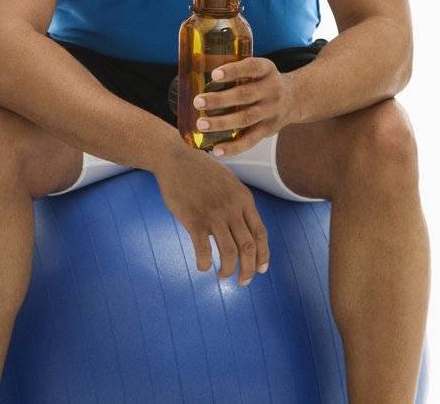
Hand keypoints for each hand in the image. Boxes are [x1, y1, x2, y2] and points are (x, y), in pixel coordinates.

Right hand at [151, 144, 270, 285]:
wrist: (175, 158)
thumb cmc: (200, 171)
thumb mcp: (229, 182)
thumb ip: (238, 203)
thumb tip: (242, 228)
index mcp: (244, 199)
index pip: (260, 233)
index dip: (263, 255)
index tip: (261, 269)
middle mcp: (232, 208)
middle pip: (248, 247)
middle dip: (248, 269)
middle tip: (243, 282)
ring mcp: (214, 214)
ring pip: (229, 252)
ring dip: (227, 270)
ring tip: (222, 276)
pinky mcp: (194, 219)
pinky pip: (203, 249)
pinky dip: (203, 263)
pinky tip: (202, 266)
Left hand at [193, 57, 292, 155]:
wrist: (296, 98)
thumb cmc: (264, 81)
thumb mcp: (259, 69)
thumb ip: (238, 72)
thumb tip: (198, 77)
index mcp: (267, 70)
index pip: (251, 68)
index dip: (233, 71)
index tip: (214, 75)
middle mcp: (272, 90)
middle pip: (245, 95)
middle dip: (220, 99)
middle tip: (198, 101)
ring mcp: (271, 111)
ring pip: (246, 118)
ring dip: (221, 123)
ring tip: (201, 124)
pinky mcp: (269, 129)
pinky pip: (251, 140)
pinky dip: (233, 147)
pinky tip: (217, 149)